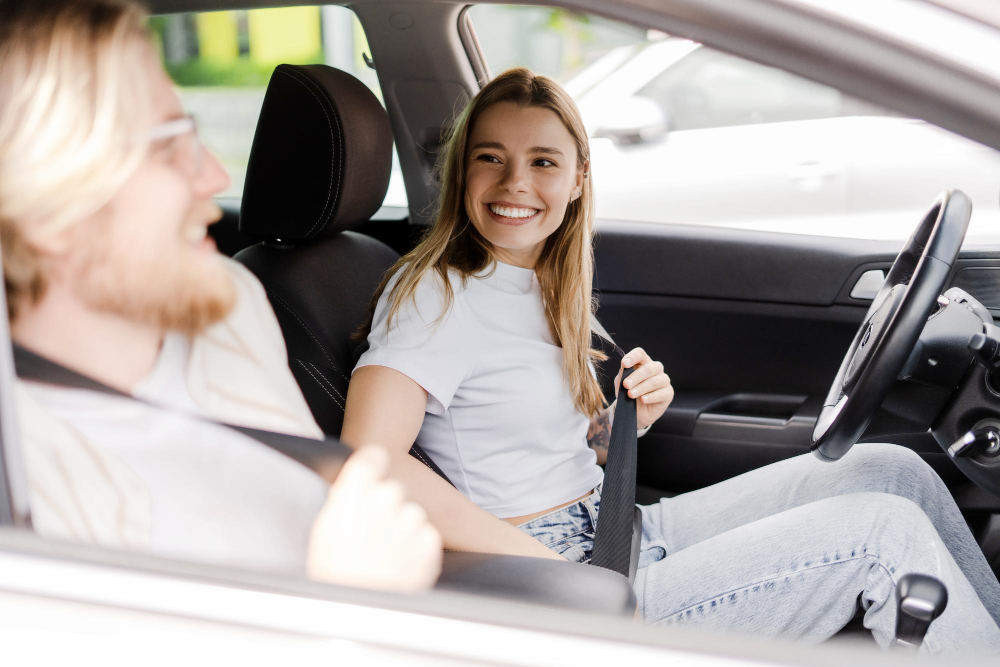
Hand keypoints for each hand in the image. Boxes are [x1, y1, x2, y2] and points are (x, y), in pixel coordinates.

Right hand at [308, 445, 442, 591]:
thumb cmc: (333, 573)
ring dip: (402, 529)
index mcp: (356, 491)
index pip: (374, 456)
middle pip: (393, 490)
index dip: (374, 466)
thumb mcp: (325, 528)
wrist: (358, 615)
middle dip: (387, 507)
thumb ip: (344, 500)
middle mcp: (387, 498)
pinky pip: (425, 536)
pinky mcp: (430, 541)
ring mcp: (412, 519)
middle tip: (372, 535)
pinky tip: (398, 565)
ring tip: (384, 557)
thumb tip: (350, 490)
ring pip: (411, 515)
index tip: (373, 473)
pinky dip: (416, 548)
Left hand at [614, 347, 673, 429]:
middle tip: (626, 385)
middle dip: (636, 377)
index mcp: (643, 362)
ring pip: (655, 381)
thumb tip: (624, 367)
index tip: (624, 364)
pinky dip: (651, 396)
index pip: (640, 354)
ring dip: (641, 388)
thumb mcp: (621, 383)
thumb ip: (623, 374)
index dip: (633, 357)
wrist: (634, 412)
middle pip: (648, 368)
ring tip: (631, 394)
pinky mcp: (668, 393)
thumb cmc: (628, 393)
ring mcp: (664, 380)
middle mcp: (656, 369)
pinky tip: (643, 399)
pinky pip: (662, 393)